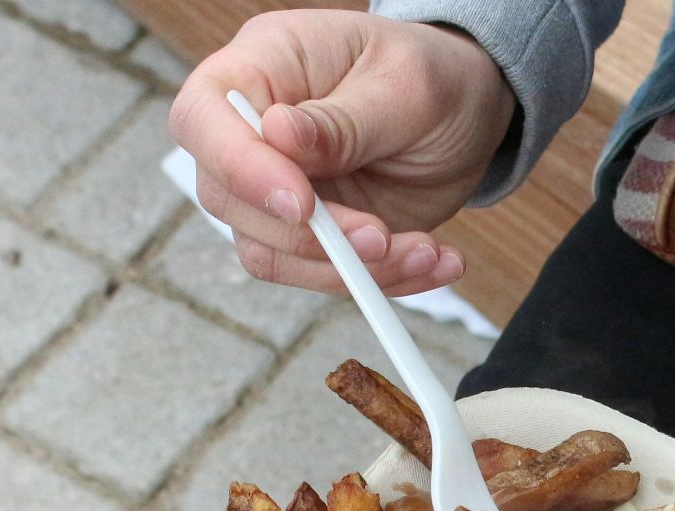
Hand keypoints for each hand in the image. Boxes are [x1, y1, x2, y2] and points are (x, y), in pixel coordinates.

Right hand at [169, 11, 516, 294]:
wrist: (470, 111)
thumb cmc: (434, 76)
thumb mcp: (405, 87)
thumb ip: (343, 121)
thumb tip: (277, 134)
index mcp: (262, 65)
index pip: (203, 117)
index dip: (238, 167)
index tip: (302, 205)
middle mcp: (255, 131)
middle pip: (227, 199)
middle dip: (310, 236)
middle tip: (381, 237)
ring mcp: (278, 186)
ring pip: (271, 252)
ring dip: (351, 269)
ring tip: (426, 252)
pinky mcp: (313, 232)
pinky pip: (321, 274)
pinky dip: (381, 280)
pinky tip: (434, 262)